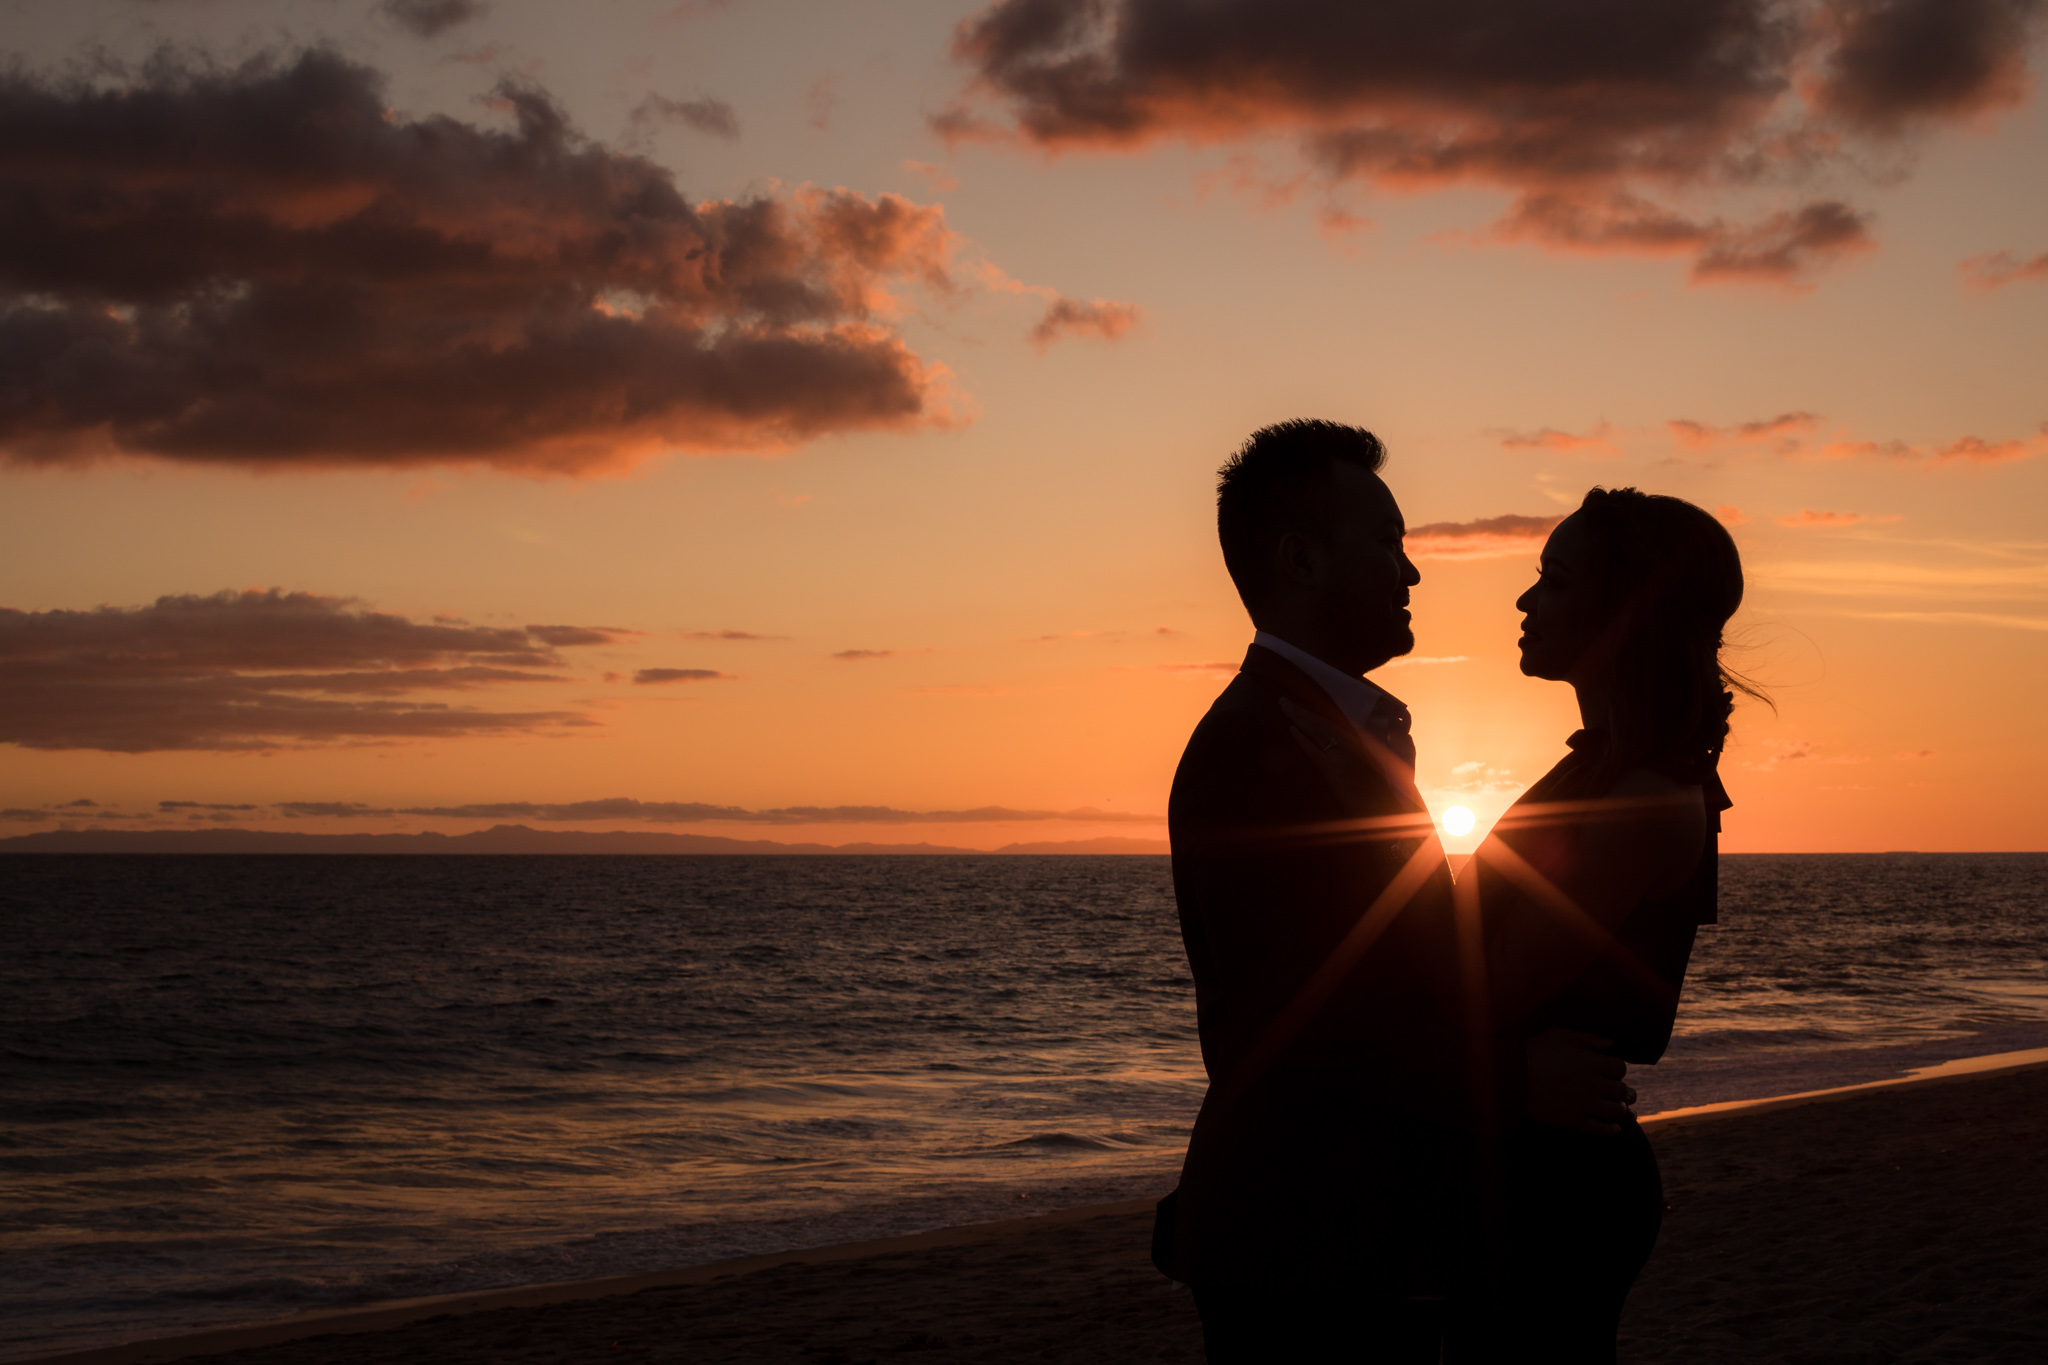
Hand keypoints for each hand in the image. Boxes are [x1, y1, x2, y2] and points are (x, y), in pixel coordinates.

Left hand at [1279, 696, 1376, 813]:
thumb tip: (1333, 748)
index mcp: (1360, 746)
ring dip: (1300, 717)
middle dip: (1302, 711)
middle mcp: (1353, 747)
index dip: (1313, 715)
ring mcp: (1344, 758)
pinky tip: (1292, 729)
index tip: (1298, 707)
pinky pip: (1316, 752)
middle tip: (1283, 701)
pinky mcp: (1336, 773)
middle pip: (1322, 723)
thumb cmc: (1377, 797)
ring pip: (1319, 731)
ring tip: (1284, 707)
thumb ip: (1354, 757)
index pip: (1332, 725)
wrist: (1384, 814)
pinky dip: (1304, 739)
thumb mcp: (1368, 771)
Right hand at [1523, 1027, 1635, 1135]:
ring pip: (1616, 1111)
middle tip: (1624, 1092)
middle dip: (1625, 1091)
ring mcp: (1585, 1105)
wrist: (1512, 1077)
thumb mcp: (1560, 1035)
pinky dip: (1611, 1129)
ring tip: (1618, 1108)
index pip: (1620, 1067)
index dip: (1618, 1069)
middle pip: (1622, 1090)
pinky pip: (1601, 1129)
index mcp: (1592, 1062)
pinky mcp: (1574, 1121)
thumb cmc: (1534, 1051)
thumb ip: (1588, 1038)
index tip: (1611, 1071)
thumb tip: (1610, 1043)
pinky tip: (1614, 1128)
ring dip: (1620, 1109)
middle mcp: (1593, 1084)